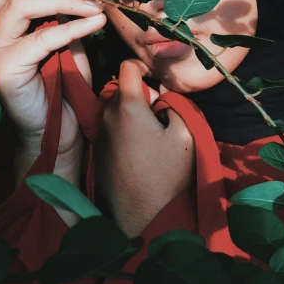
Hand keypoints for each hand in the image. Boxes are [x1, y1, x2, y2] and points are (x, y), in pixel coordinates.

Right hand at [0, 0, 106, 184]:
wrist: (58, 125)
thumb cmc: (64, 78)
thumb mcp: (66, 34)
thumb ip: (65, 8)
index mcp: (7, 13)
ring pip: (19, 7)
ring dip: (59, 0)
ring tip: (91, 3)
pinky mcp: (6, 70)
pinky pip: (40, 40)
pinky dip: (70, 29)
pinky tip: (93, 24)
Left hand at [94, 59, 194, 237]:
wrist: (143, 217)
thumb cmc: (167, 174)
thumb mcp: (185, 135)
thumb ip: (176, 105)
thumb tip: (165, 97)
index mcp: (128, 107)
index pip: (128, 66)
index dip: (143, 67)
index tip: (156, 80)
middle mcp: (107, 116)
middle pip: (123, 90)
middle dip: (142, 97)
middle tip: (161, 116)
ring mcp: (100, 135)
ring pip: (116, 111)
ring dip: (133, 115)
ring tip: (151, 137)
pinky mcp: (98, 153)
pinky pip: (111, 130)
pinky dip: (124, 132)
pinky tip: (139, 154)